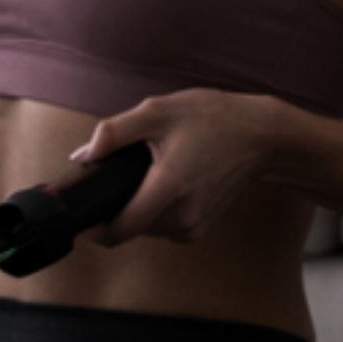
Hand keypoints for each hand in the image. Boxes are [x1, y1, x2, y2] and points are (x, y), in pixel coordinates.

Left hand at [71, 89, 301, 243]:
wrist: (260, 136)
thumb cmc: (212, 119)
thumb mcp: (158, 111)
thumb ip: (114, 132)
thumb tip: (82, 155)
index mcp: (169, 187)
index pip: (120, 230)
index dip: (94, 226)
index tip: (82, 211)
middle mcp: (182, 215)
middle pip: (128, 229)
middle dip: (114, 209)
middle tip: (115, 178)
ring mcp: (193, 226)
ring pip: (144, 230)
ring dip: (135, 210)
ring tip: (144, 176)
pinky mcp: (199, 229)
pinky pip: (161, 228)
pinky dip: (154, 212)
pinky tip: (162, 186)